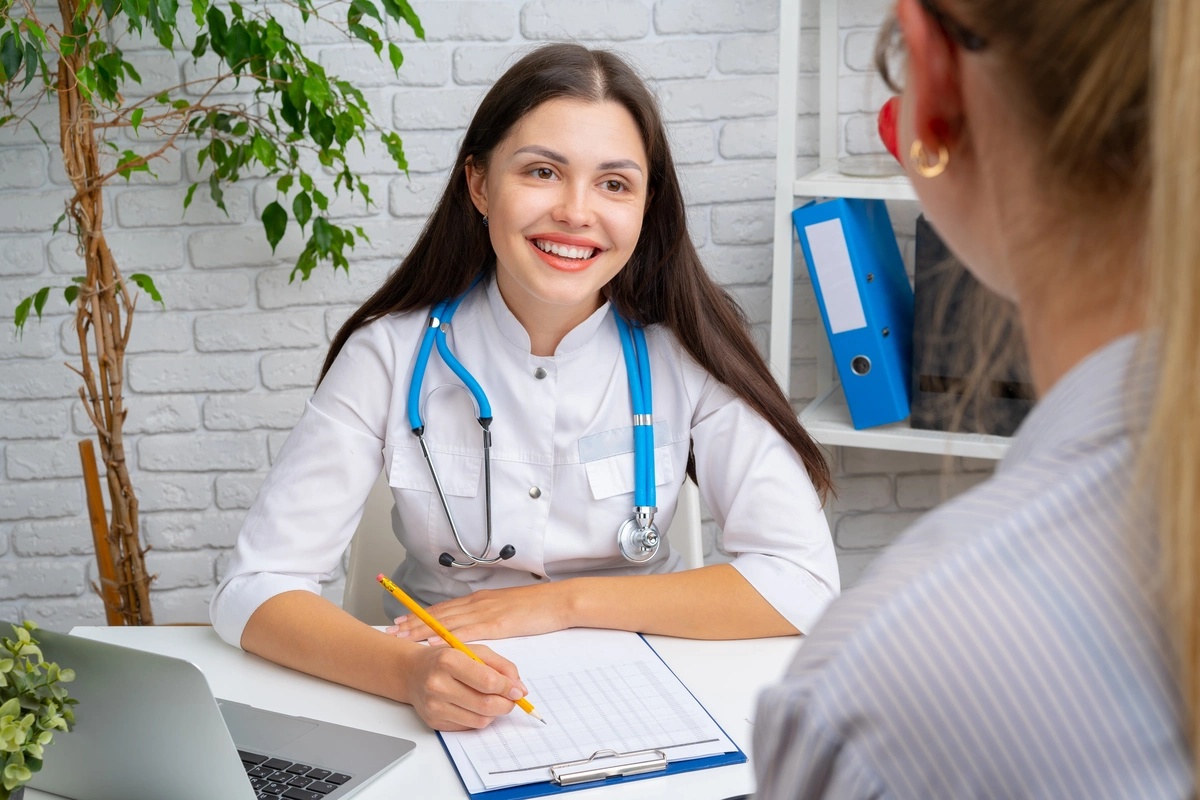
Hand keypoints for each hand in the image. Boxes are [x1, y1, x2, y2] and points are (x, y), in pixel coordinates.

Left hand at [386, 583, 569, 643]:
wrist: (558, 601)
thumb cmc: (537, 607)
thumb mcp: (507, 609)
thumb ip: (489, 616)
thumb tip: (476, 628)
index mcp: (480, 600)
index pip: (444, 608)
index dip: (421, 615)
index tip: (402, 619)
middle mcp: (478, 603)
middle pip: (439, 614)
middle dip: (413, 622)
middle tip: (391, 629)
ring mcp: (486, 612)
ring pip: (447, 622)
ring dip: (422, 630)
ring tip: (402, 637)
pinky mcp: (496, 624)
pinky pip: (467, 632)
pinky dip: (447, 638)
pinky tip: (433, 644)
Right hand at [401, 641, 527, 730]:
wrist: (413, 672)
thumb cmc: (447, 659)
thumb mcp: (474, 651)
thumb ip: (501, 666)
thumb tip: (520, 689)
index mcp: (449, 661)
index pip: (487, 681)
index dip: (508, 688)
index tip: (518, 690)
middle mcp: (438, 684)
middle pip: (485, 704)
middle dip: (506, 704)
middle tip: (511, 699)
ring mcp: (434, 706)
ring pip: (480, 720)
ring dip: (494, 713)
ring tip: (493, 700)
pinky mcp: (434, 722)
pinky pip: (469, 726)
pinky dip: (479, 718)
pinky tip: (475, 705)